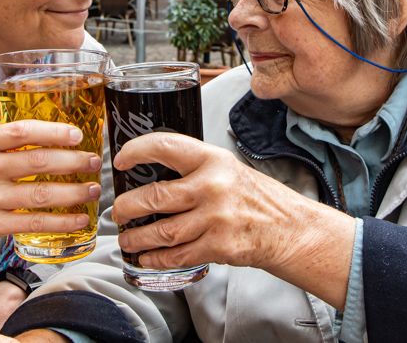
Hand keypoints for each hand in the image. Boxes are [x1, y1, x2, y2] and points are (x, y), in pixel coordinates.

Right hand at [0, 120, 102, 253]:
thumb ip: (11, 144)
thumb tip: (61, 138)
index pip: (21, 131)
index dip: (53, 132)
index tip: (78, 135)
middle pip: (37, 162)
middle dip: (73, 161)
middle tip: (93, 162)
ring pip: (40, 194)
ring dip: (73, 193)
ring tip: (93, 190)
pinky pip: (35, 223)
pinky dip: (62, 222)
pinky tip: (79, 219)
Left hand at [111, 133, 354, 279]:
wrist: (289, 228)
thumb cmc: (254, 197)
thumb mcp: (226, 168)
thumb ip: (193, 168)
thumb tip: (148, 173)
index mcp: (212, 160)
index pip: (165, 146)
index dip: (137, 151)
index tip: (121, 160)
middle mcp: (212, 186)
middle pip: (154, 196)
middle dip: (126, 207)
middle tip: (117, 211)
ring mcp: (215, 218)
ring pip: (160, 231)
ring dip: (136, 238)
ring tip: (126, 239)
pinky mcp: (218, 247)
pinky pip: (176, 255)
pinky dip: (156, 259)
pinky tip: (147, 258)